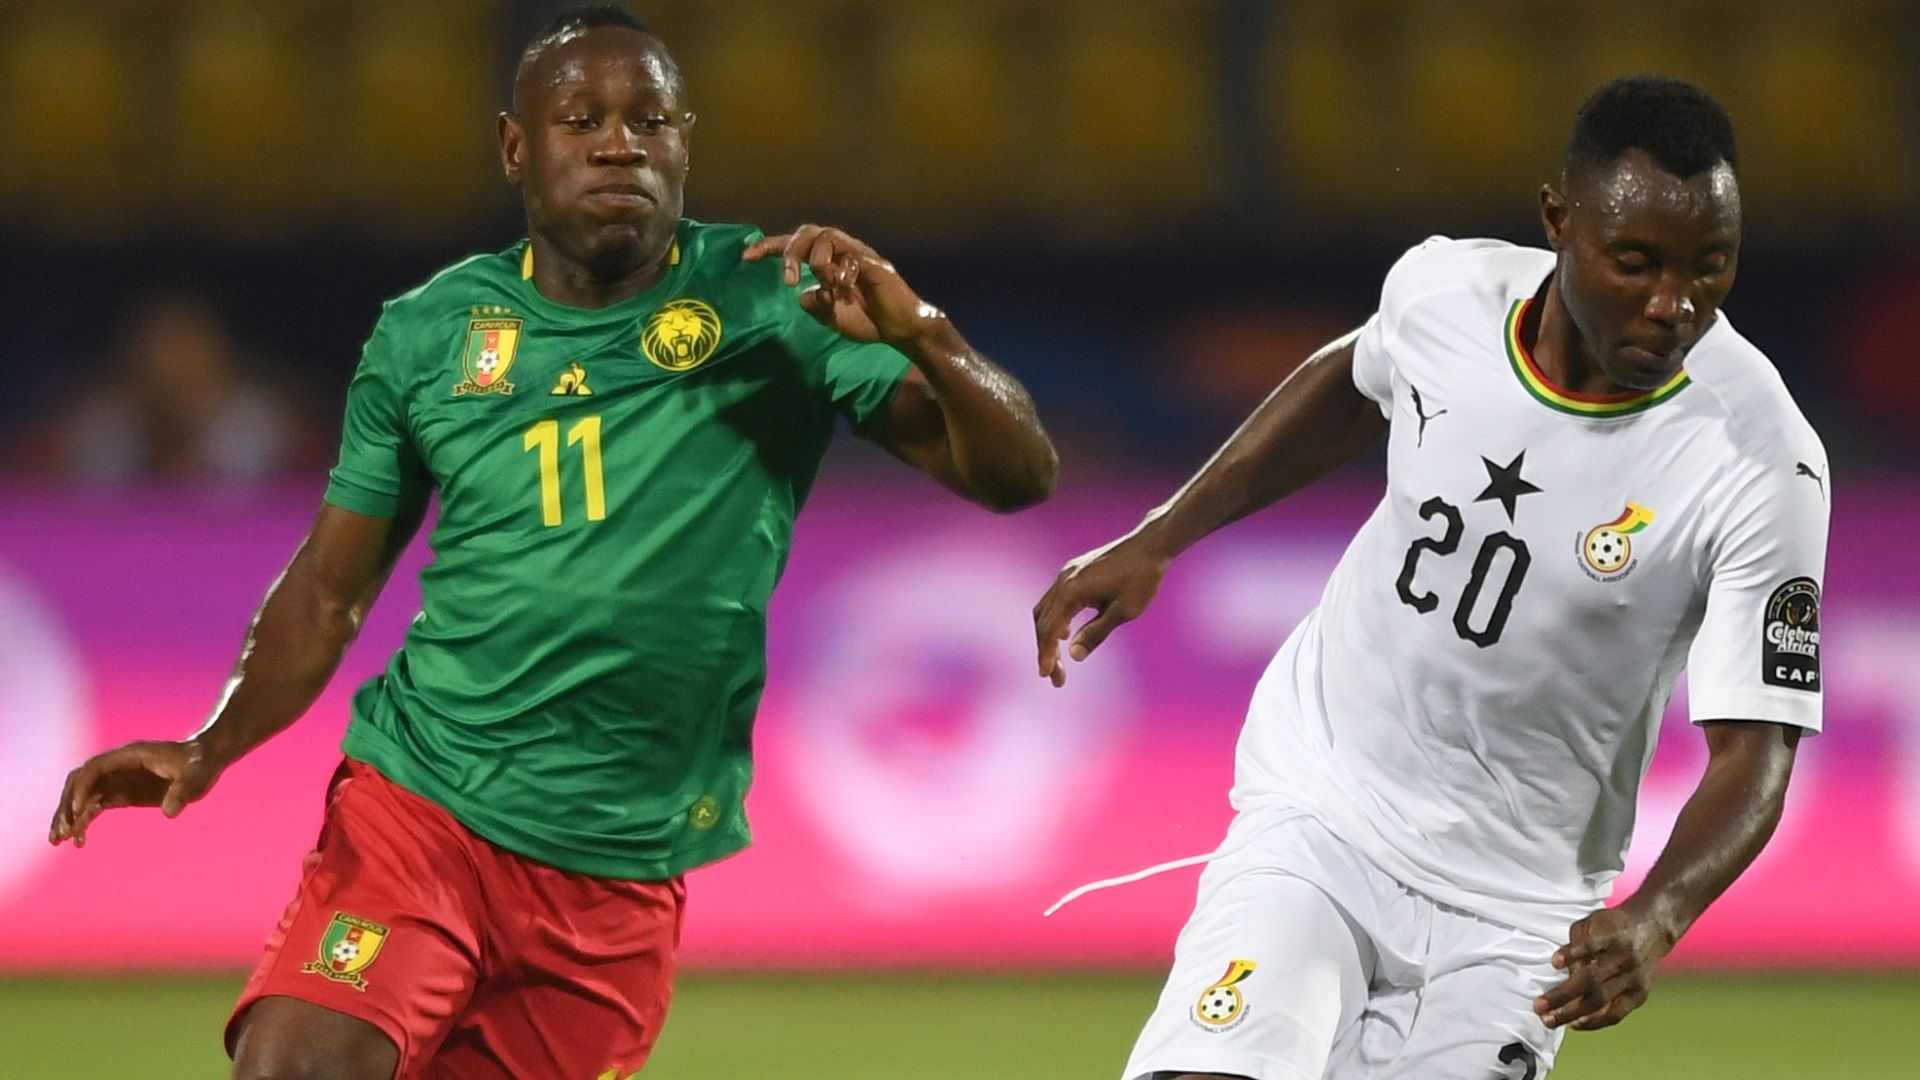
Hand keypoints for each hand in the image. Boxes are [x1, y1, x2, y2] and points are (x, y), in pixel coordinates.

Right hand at [48, 739, 225, 847]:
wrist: (206, 761)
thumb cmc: (201, 765)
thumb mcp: (196, 778)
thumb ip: (183, 793)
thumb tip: (170, 813)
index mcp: (130, 755)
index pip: (94, 768)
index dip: (82, 787)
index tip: (77, 811)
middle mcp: (118, 766)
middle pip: (80, 782)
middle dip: (68, 805)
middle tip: (61, 831)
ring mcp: (118, 779)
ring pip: (83, 796)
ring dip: (69, 816)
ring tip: (58, 840)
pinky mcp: (122, 793)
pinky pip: (95, 806)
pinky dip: (83, 821)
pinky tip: (78, 841)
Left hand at [743, 224, 941, 345]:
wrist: (899, 330)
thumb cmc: (867, 320)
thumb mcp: (831, 317)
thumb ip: (814, 305)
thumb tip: (803, 293)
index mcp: (827, 262)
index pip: (793, 244)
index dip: (768, 247)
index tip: (746, 257)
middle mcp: (841, 252)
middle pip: (808, 231)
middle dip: (791, 252)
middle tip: (789, 280)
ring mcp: (858, 255)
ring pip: (828, 236)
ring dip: (818, 260)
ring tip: (825, 284)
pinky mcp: (875, 265)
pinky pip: (853, 257)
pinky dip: (843, 273)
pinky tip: (846, 292)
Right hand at [1033, 535, 1168, 686]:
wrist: (1149, 546)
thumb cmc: (1140, 578)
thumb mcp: (1122, 612)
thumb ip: (1096, 633)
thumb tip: (1074, 656)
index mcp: (1072, 590)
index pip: (1050, 629)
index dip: (1047, 654)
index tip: (1047, 675)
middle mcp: (1064, 580)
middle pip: (1043, 621)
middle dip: (1046, 650)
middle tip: (1055, 678)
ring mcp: (1067, 573)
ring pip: (1045, 610)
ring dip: (1047, 636)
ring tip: (1057, 661)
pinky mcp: (1073, 571)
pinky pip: (1054, 599)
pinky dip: (1054, 620)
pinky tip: (1066, 633)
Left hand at [1534, 901, 1679, 1029]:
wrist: (1652, 927)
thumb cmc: (1611, 926)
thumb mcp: (1592, 924)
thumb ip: (1577, 945)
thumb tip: (1563, 974)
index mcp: (1612, 934)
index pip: (1591, 944)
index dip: (1573, 953)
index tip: (1554, 962)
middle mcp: (1624, 958)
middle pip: (1592, 980)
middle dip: (1562, 995)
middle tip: (1538, 1007)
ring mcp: (1634, 978)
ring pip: (1601, 1000)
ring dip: (1572, 1013)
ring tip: (1549, 1020)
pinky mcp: (1640, 993)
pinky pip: (1616, 1013)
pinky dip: (1595, 1022)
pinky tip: (1575, 1025)